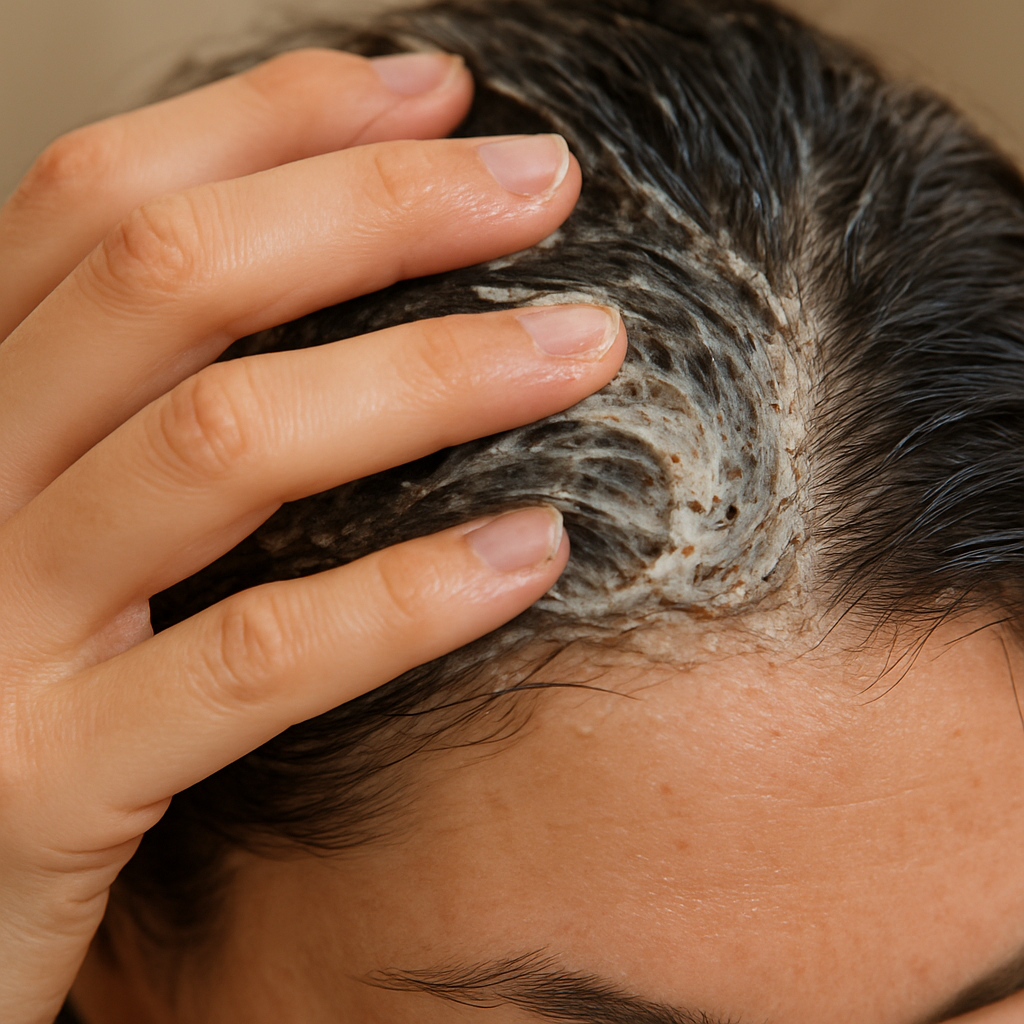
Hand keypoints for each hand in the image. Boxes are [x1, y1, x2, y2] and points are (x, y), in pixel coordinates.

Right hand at [0, 49, 625, 1023]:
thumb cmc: (31, 687)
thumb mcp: (72, 520)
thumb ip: (156, 409)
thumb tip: (343, 284)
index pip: (101, 203)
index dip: (274, 121)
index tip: (438, 93)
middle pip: (170, 284)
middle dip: (377, 210)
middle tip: (544, 182)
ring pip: (220, 446)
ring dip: (429, 377)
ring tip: (584, 345)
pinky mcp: (46, 785)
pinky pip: (251, 662)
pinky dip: (406, 598)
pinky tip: (531, 551)